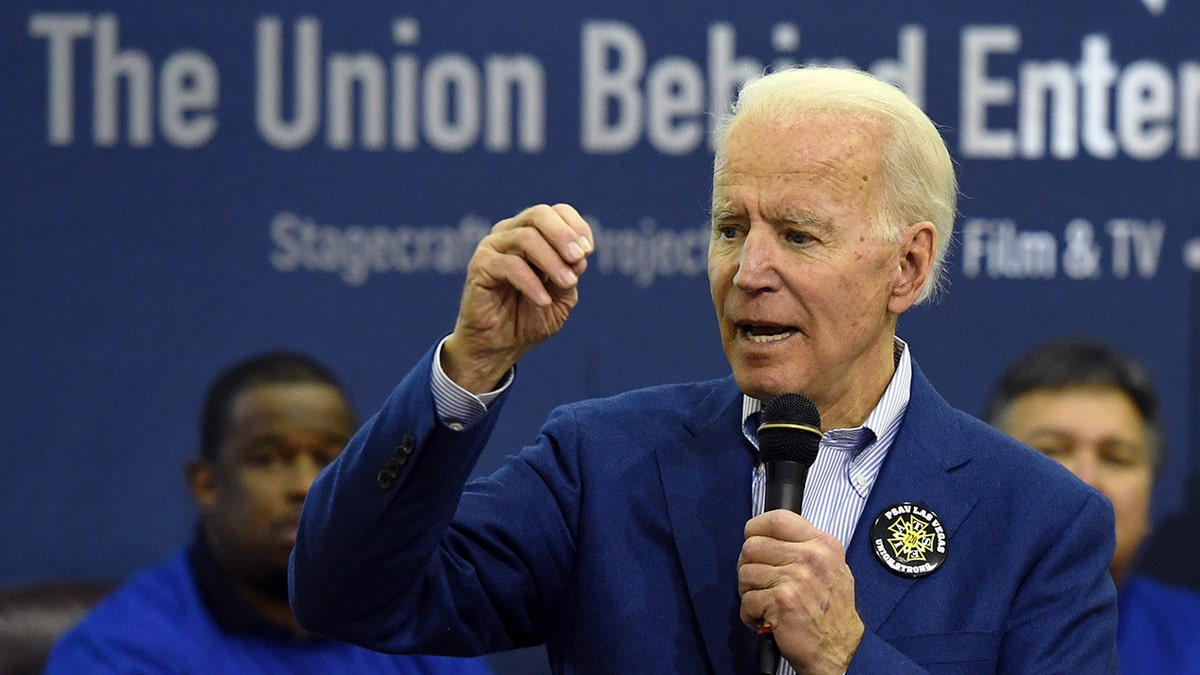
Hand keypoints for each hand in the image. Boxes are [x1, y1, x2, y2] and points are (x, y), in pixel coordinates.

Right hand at [442, 203, 592, 392]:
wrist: (500, 347)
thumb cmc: (530, 319)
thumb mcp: (562, 298)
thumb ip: (570, 274)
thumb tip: (579, 255)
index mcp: (533, 234)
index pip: (557, 211)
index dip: (577, 227)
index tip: (588, 252)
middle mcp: (511, 233)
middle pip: (539, 214)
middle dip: (564, 235)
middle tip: (578, 258)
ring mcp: (493, 247)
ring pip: (526, 238)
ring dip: (552, 262)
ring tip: (567, 284)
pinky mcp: (480, 266)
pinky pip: (509, 265)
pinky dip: (532, 283)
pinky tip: (543, 301)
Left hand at [738, 510, 864, 673]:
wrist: (839, 650)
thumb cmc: (832, 613)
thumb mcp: (832, 567)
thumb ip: (806, 546)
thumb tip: (769, 536)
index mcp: (823, 545)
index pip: (778, 518)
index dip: (756, 528)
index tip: (753, 539)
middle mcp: (811, 557)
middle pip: (752, 545)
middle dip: (747, 565)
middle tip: (757, 581)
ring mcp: (796, 578)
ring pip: (745, 572)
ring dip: (747, 591)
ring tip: (763, 601)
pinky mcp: (782, 601)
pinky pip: (747, 600)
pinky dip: (749, 613)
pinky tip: (763, 618)